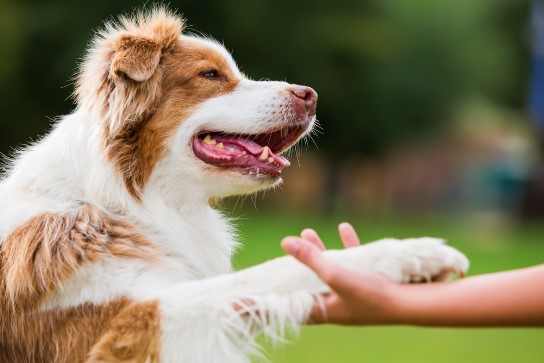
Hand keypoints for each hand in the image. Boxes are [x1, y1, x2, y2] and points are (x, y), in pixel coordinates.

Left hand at [281, 223, 401, 324]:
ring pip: (331, 269)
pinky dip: (348, 246)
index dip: (278, 297)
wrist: (413, 302)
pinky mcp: (370, 282)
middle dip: (298, 264)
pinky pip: (354, 262)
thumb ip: (311, 259)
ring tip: (308, 232)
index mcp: (325, 310)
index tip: (263, 287)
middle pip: (310, 283)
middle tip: (289, 246)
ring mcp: (354, 293)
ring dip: (320, 250)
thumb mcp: (335, 275)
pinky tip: (345, 227)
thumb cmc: (371, 294)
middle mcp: (338, 303)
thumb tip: (285, 242)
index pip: (293, 306)